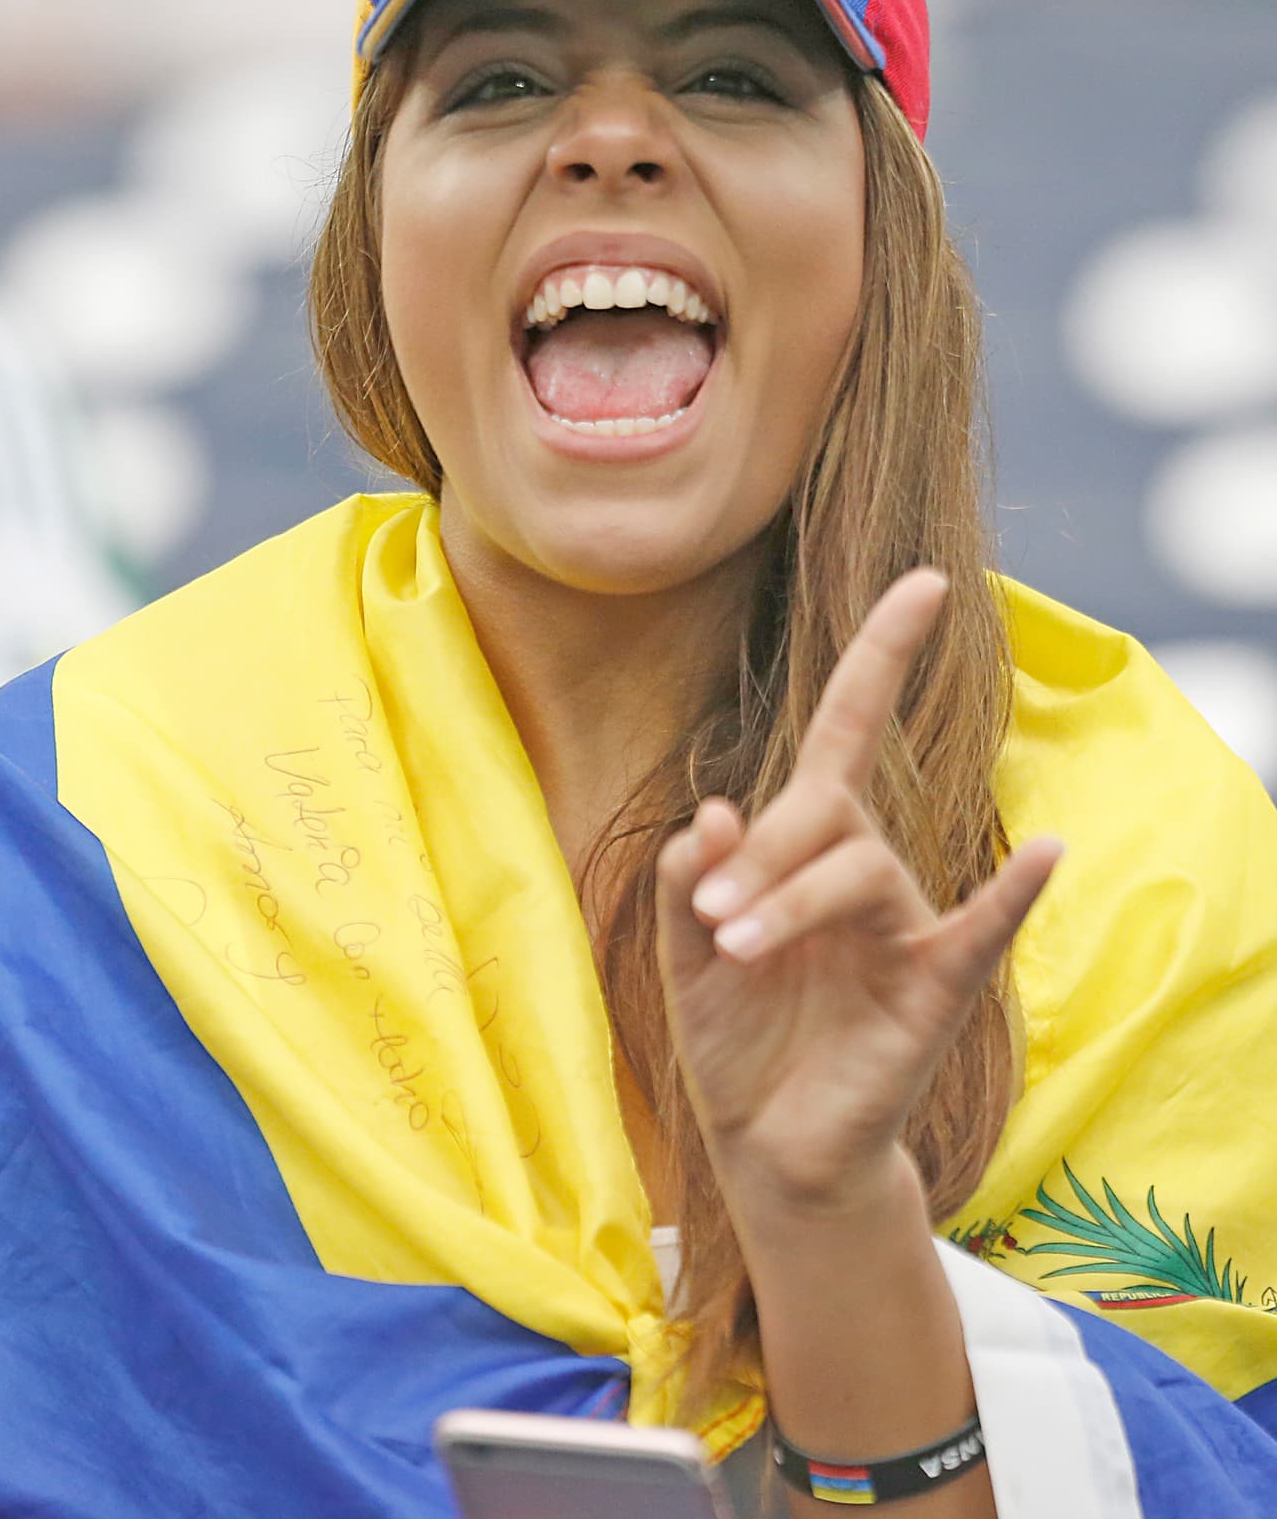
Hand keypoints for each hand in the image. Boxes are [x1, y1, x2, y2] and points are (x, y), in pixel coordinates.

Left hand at [653, 568, 1063, 1220]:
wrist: (769, 1149)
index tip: (927, 582)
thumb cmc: (735, 1038)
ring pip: (860, 867)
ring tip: (731, 947)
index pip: (851, 731)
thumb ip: (691, 883)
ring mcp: (906, 927)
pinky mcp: (935, 990)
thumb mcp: (684, 954)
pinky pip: (980, 931)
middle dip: (765, 850)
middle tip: (712, 917)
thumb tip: (716, 811)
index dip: (882, 655)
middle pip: (828, 807)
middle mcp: (864, 871)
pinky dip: (1010, 895)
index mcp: (808, 847)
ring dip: (791, 900)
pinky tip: (1045, 854)